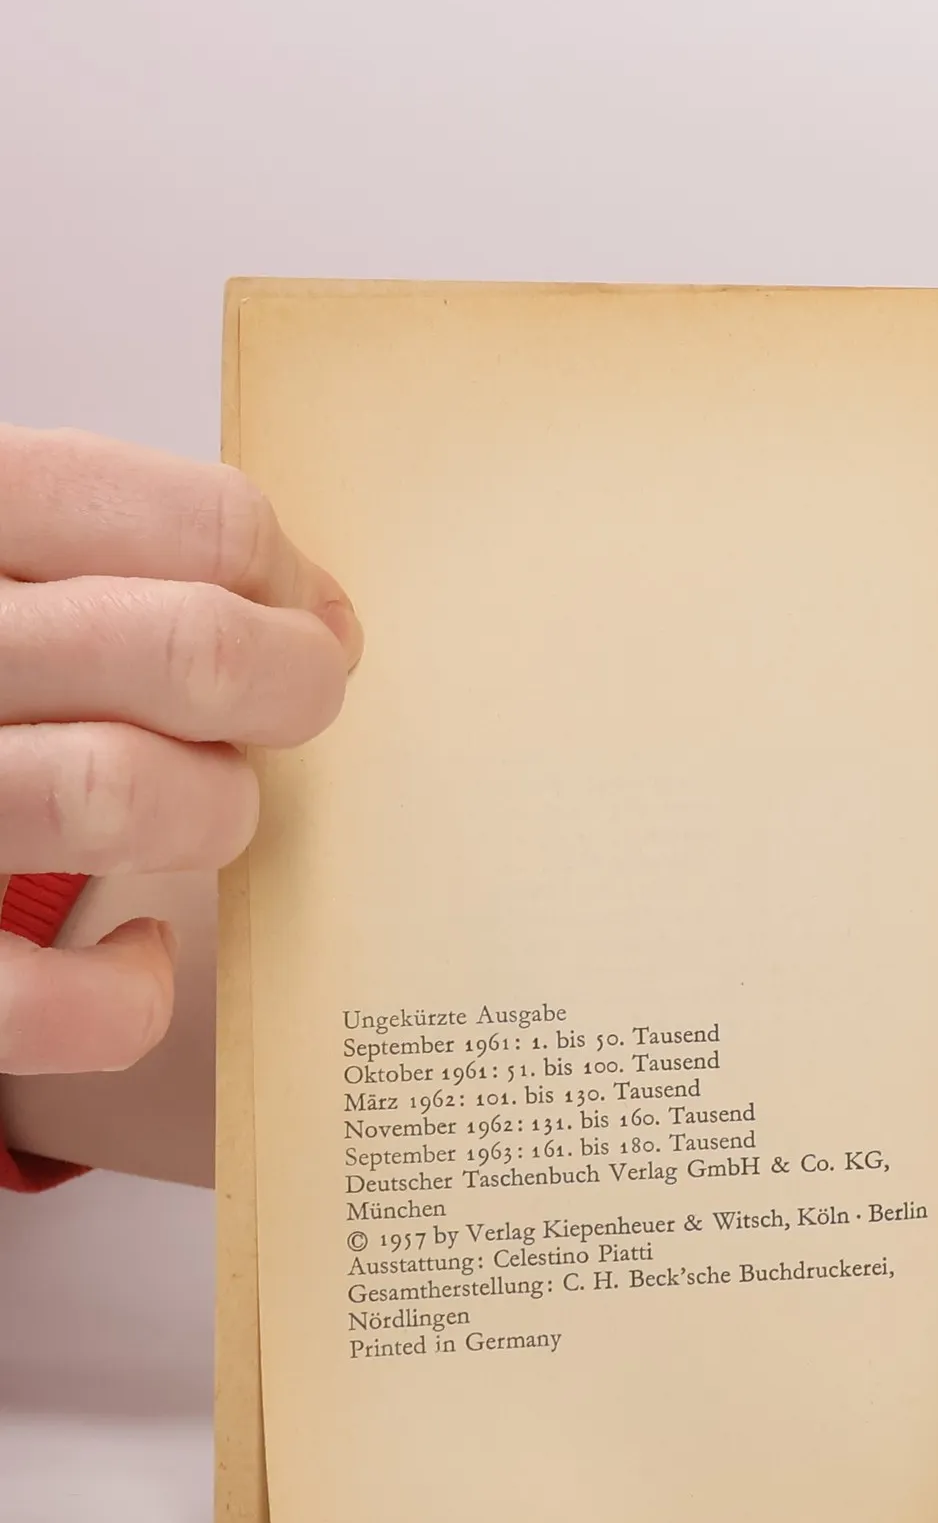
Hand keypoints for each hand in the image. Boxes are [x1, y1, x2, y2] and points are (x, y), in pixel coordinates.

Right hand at [0, 425, 357, 1074]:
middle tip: (290, 708)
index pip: (204, 523)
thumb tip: (322, 615)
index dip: (290, 584)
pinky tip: (134, 951)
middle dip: (290, 689)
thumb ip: (133, 560)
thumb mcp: (23, 570)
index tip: (306, 620)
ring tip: (197, 810)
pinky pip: (55, 998)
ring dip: (211, 813)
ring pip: (130, 797)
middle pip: (196, 652)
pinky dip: (124, 993)